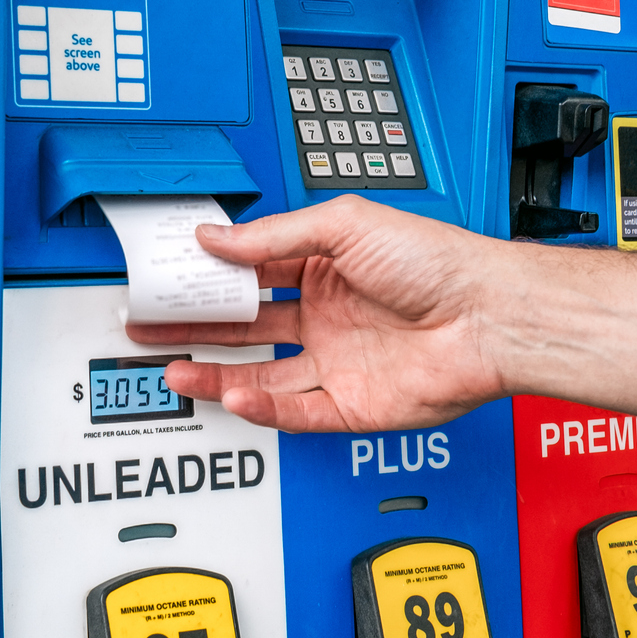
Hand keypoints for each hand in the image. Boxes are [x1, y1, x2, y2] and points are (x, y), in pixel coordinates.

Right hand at [127, 196, 513, 431]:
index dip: (208, 278)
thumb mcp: (345, 226)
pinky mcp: (353, 404)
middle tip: (148, 323)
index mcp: (324, 268)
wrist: (487, 315)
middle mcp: (327, 316)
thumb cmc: (438, 262)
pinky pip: (296, 411)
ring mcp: (338, 361)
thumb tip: (215, 238)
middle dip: (195, 327)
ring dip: (214, 372)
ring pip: (260, 375)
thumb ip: (273, 237)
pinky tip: (232, 393)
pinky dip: (262, 407)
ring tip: (172, 366)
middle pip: (245, 327)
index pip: (250, 273)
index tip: (168, 277)